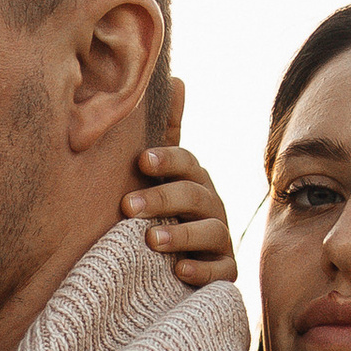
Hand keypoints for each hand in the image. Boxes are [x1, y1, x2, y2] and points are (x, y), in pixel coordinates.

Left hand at [124, 97, 237, 290]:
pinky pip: (220, 272)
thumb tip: (177, 79)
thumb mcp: (162, 173)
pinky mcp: (223, 272)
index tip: (141, 161)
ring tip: (150, 240)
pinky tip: (179, 271)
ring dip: (181, 235)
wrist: (170, 266)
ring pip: (210, 232)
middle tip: (127, 206)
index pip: (186, 163)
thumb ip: (166, 132)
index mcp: (193, 180)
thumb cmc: (163, 211)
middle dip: (162, 199)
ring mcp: (219, 240)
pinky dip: (202, 271)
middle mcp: (211, 206)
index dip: (167, 160)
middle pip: (195, 196)